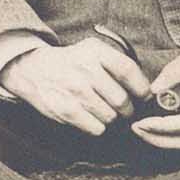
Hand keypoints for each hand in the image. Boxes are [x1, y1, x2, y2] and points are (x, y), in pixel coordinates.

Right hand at [0, 38, 150, 136]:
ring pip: (110, 117)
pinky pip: (96, 128)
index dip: (141, 88)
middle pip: (122, 100)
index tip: (144, 96)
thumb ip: (117, 64)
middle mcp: (85, 69)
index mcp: (95, 51)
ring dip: (111, 118)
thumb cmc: (71, 63)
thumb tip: (146, 90)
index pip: (128, 70)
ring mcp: (75, 90)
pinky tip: (91, 117)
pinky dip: (98, 127)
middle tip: (123, 109)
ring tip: (103, 110)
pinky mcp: (65, 110)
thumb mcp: (92, 50)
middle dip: (127, 109)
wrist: (33, 70)